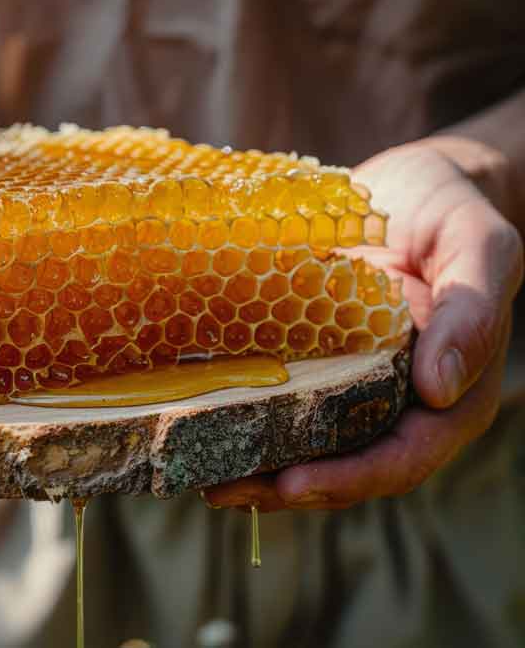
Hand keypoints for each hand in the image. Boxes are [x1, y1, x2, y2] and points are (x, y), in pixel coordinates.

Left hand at [204, 138, 522, 511]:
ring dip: (252, 465)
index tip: (294, 483)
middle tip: (219, 489)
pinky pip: (278, 400)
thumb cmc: (452, 213)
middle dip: (282, 487)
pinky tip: (195, 418)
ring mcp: (349, 385)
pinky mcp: (311, 361)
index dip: (349, 479)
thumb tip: (439, 388)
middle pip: (342, 466)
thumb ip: (472, 311)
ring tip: (196, 473)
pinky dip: (240, 416)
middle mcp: (395, 402)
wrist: (412, 186)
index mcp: (448, 395)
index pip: (402, 458)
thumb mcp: (479, 247)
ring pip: (303, 444)